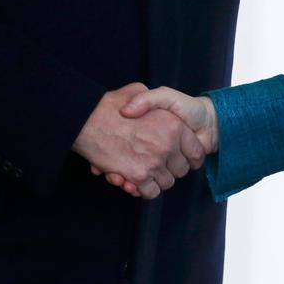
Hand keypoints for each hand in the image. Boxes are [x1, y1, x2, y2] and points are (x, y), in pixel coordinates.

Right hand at [73, 83, 204, 199]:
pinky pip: (151, 192)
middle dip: (171, 169)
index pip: (196, 150)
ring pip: (167, 182)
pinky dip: (144, 190)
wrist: (88, 119)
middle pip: (181, 169)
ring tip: (146, 171)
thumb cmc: (111, 105)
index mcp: (173, 124)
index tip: (181, 158)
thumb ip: (152, 99)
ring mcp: (154, 162)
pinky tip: (136, 181)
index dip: (189, 157)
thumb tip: (159, 108)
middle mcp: (167, 144)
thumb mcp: (138, 91)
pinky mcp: (138, 176)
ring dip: (157, 180)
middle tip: (158, 163)